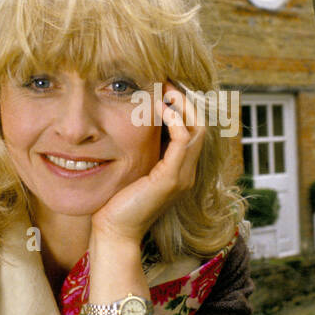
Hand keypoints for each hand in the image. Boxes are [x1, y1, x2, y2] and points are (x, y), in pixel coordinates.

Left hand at [89, 82, 206, 245]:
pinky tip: (159, 108)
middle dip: (186, 101)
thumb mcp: (131, 170)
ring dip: (182, 105)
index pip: (192, 131)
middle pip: (200, 125)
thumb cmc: (116, 203)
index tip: (165, 89)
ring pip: (197, 129)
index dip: (183, 108)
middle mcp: (186, 172)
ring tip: (165, 89)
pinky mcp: (171, 178)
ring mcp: (182, 176)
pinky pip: (183, 140)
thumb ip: (140, 152)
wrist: (114, 232)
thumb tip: (132, 126)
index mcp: (179, 170)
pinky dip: (175, 119)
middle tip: (167, 82)